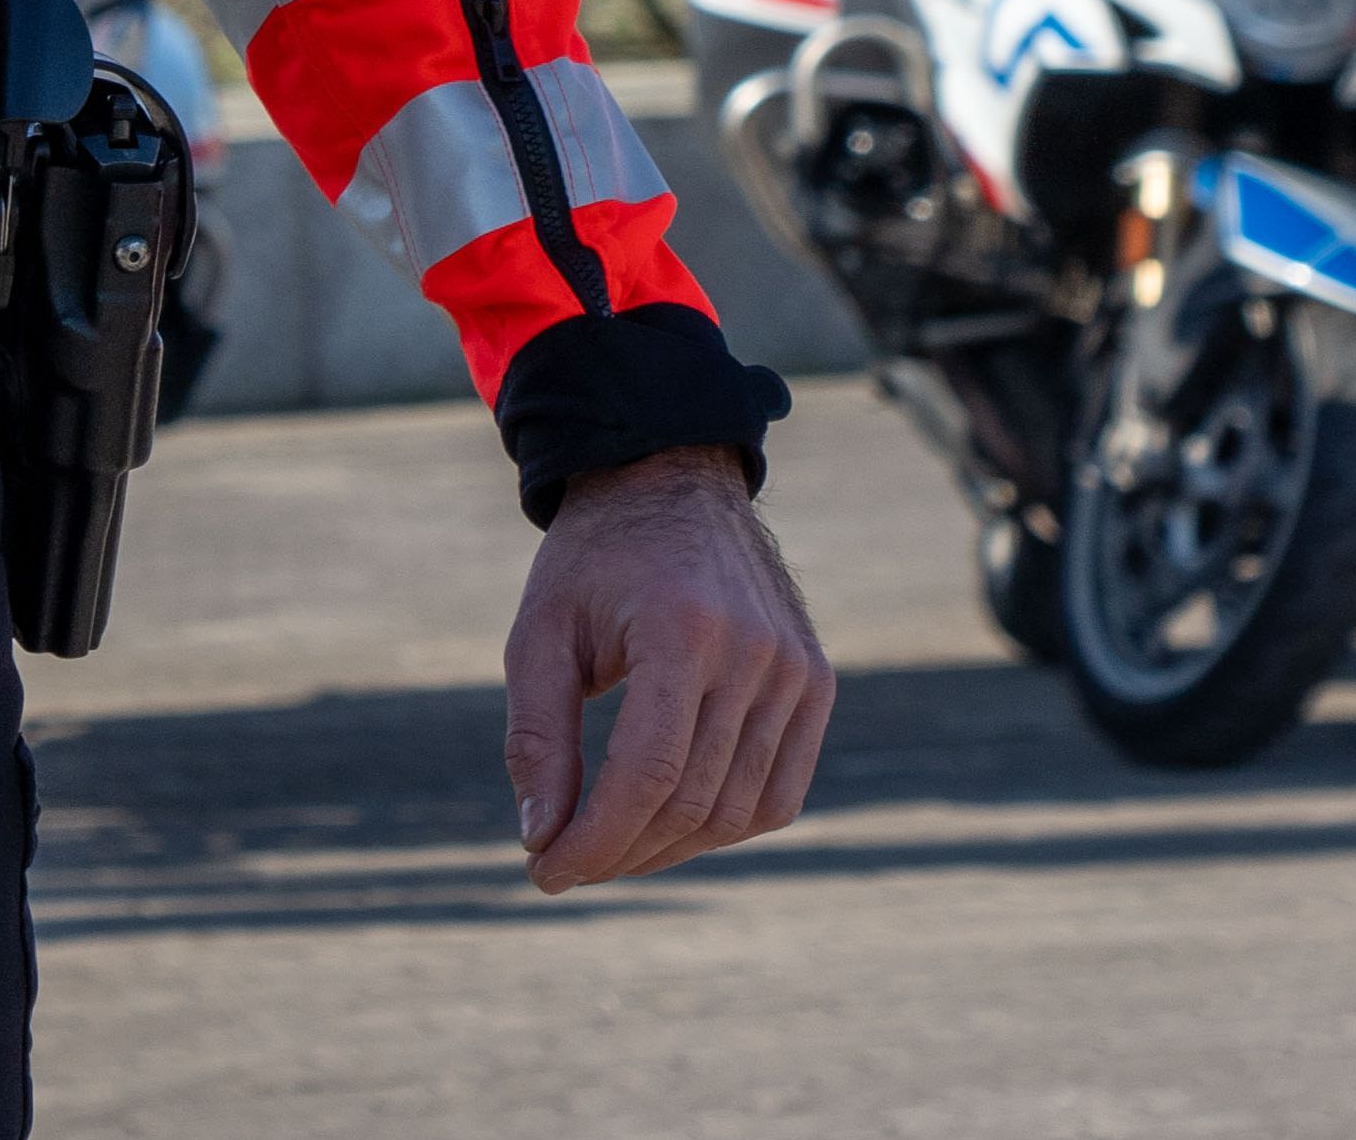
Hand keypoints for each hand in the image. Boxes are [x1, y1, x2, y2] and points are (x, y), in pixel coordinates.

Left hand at [505, 448, 830, 892]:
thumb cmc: (592, 561)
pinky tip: (667, 827)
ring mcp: (799, 669)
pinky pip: (780, 792)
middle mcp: (756, 652)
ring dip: (669, 848)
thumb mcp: (539, 633)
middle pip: (692, 800)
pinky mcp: (817, 683)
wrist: (672, 483)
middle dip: (621, 850)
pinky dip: (725, 825)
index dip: (596, 838)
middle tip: (562, 865)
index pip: (648, 774)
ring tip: (608, 849)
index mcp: (682, 630)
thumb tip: (540, 838)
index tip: (544, 871)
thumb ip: (538, 737)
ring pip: (740, 810)